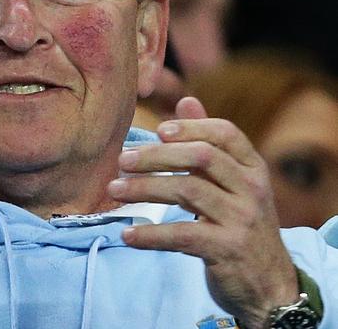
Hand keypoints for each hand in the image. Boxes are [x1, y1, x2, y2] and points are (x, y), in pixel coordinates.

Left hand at [109, 97, 297, 327]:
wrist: (270, 284)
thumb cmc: (240, 223)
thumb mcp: (232, 182)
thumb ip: (208, 143)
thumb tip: (185, 100)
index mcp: (253, 167)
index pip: (224, 133)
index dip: (190, 127)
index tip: (157, 130)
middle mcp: (252, 188)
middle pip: (201, 157)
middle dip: (156, 156)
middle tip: (121, 161)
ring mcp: (242, 219)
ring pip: (187, 191)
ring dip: (144, 188)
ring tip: (114, 190)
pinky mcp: (227, 249)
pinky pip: (182, 235)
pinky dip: (150, 234)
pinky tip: (127, 234)